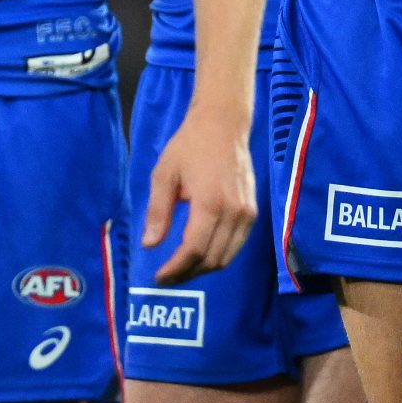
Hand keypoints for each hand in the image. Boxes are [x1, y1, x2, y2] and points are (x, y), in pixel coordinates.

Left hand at [143, 110, 256, 284]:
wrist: (224, 125)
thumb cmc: (190, 146)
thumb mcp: (164, 175)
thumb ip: (158, 212)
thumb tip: (149, 244)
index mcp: (210, 203)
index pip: (194, 249)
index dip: (175, 269)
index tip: (158, 277)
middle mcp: (234, 212)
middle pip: (212, 259)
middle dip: (187, 274)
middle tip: (167, 277)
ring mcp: (247, 213)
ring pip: (227, 256)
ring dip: (203, 268)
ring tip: (182, 269)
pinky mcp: (252, 211)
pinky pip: (237, 245)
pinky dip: (219, 256)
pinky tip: (201, 254)